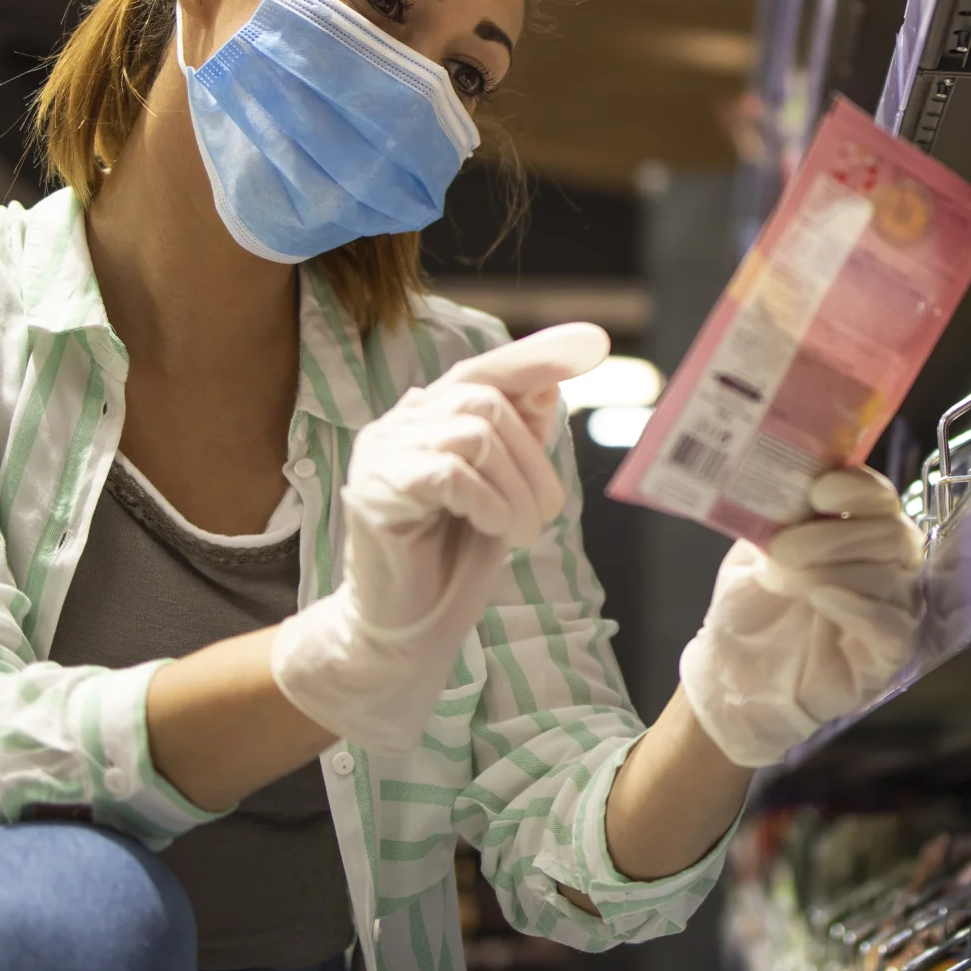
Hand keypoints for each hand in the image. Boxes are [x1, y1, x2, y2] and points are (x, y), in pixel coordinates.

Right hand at [270, 323, 608, 750]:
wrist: (408, 628)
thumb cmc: (455, 557)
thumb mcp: (505, 489)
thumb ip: (519, 437)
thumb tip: (550, 382)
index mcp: (432, 414)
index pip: (486, 368)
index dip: (539, 355)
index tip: (597, 343)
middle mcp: (401, 422)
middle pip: (486, 403)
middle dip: (534, 461)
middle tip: (546, 515)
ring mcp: (380, 453)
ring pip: (473, 434)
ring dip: (515, 489)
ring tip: (520, 532)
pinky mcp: (373, 491)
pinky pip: (450, 474)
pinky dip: (488, 502)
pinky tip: (493, 529)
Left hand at [679, 465, 920, 767]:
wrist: (732, 672)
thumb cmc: (750, 605)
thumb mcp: (757, 547)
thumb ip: (781, 513)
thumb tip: (784, 474)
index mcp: (860, 529)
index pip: (880, 497)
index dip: (857, 488)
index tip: (817, 490)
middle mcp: (887, 566)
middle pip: (892, 534)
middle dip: (837, 534)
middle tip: (783, 546)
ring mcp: (893, 611)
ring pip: (891, 576)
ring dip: (833, 569)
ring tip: (784, 578)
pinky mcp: (889, 656)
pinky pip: (893, 627)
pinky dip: (858, 607)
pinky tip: (821, 598)